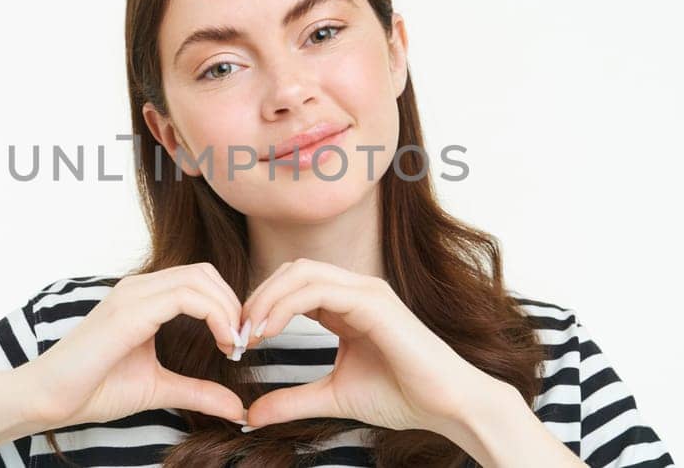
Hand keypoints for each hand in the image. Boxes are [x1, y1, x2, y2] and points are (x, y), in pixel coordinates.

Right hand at [21, 263, 249, 428]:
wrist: (50, 399)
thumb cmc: (95, 389)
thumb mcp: (160, 388)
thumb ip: (198, 391)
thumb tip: (238, 408)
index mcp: (144, 298)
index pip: (199, 280)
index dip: (228, 306)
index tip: (237, 344)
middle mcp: (138, 288)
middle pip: (205, 273)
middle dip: (233, 303)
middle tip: (241, 342)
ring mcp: (132, 295)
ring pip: (199, 279)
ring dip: (227, 308)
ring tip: (233, 344)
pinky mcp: (129, 311)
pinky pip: (185, 297)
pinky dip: (215, 315)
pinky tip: (222, 343)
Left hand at [237, 258, 497, 433]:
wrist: (446, 406)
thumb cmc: (402, 396)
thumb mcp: (332, 397)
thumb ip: (292, 400)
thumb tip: (250, 413)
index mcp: (348, 305)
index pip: (294, 285)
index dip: (262, 306)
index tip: (241, 341)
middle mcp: (357, 290)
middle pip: (293, 270)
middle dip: (259, 296)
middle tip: (237, 333)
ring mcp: (367, 291)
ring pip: (302, 272)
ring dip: (267, 298)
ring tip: (250, 332)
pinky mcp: (375, 302)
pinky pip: (319, 289)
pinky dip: (286, 305)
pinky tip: (269, 331)